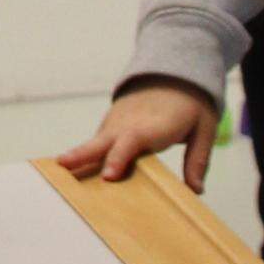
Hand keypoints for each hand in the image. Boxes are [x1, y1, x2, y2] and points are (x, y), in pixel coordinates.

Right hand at [57, 79, 217, 188]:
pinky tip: (70, 169)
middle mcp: (130, 123)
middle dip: (83, 154)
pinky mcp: (111, 124)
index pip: (133, 141)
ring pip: (95, 141)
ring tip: (58, 170)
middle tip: (63, 164)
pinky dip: (84, 153)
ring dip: (78, 154)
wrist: (175, 73)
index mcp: (154, 125)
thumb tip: (196, 190)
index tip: (108, 175)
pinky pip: (97, 141)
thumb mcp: (204, 128)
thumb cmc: (192, 104)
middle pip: (103, 140)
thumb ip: (198, 159)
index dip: (119, 158)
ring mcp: (117, 122)